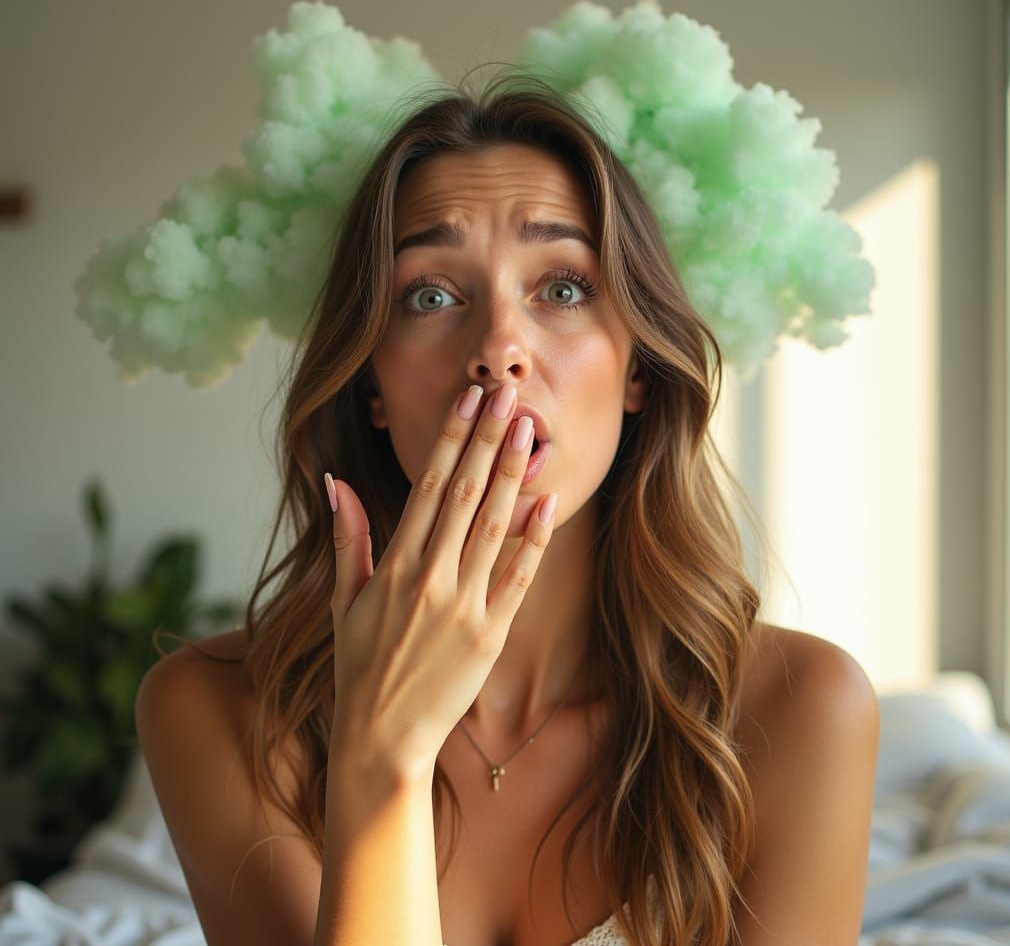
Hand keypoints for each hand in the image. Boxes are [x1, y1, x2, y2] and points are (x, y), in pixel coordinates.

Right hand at [324, 384, 556, 785]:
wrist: (381, 738)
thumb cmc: (359, 665)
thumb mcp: (343, 600)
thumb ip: (348, 537)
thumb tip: (336, 480)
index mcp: (394, 565)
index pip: (426, 486)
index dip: (450, 439)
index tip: (468, 401)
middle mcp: (429, 578)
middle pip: (464, 495)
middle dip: (487, 441)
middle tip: (508, 397)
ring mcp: (463, 607)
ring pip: (493, 527)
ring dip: (512, 475)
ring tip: (528, 432)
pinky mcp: (490, 635)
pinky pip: (517, 578)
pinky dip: (533, 540)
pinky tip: (547, 503)